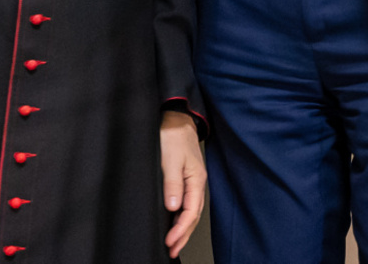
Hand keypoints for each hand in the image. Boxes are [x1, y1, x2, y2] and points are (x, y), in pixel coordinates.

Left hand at [159, 110, 205, 257]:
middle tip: (172, 250)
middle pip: (193, 216)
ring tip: (174, 243)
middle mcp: (197, 183)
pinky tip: (175, 221)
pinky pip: (187, 203)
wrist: (177, 117)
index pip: (191, 212)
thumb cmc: (174, 135)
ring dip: (182, 228)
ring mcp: (193, 181)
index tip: (170, 242)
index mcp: (196, 180)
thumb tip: (173, 207)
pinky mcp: (186, 178)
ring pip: (191, 211)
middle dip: (183, 235)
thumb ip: (173, 184)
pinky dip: (181, 216)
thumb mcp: (171, 159)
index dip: (180, 230)